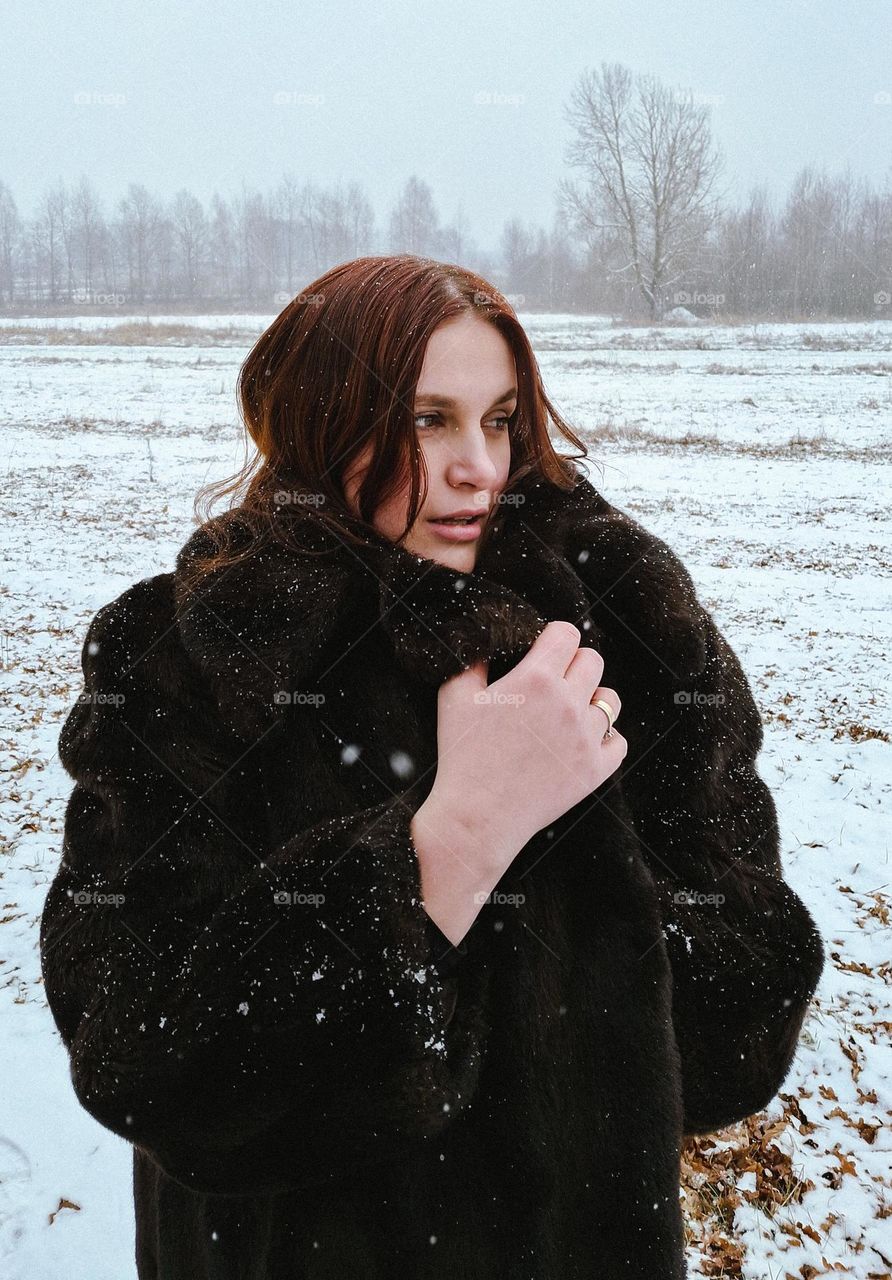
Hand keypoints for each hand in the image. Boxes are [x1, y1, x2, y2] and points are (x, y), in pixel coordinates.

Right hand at [428, 621, 626, 861]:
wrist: (478, 817)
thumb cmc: (462, 756)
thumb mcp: (454, 698)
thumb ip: (472, 660)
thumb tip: (483, 638)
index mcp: (536, 679)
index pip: (567, 634)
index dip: (555, 638)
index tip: (545, 650)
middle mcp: (568, 703)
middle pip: (592, 661)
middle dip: (573, 665)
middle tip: (554, 682)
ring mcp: (586, 738)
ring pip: (610, 700)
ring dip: (591, 700)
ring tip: (568, 714)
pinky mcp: (596, 770)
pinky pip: (618, 741)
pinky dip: (604, 739)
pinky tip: (582, 742)